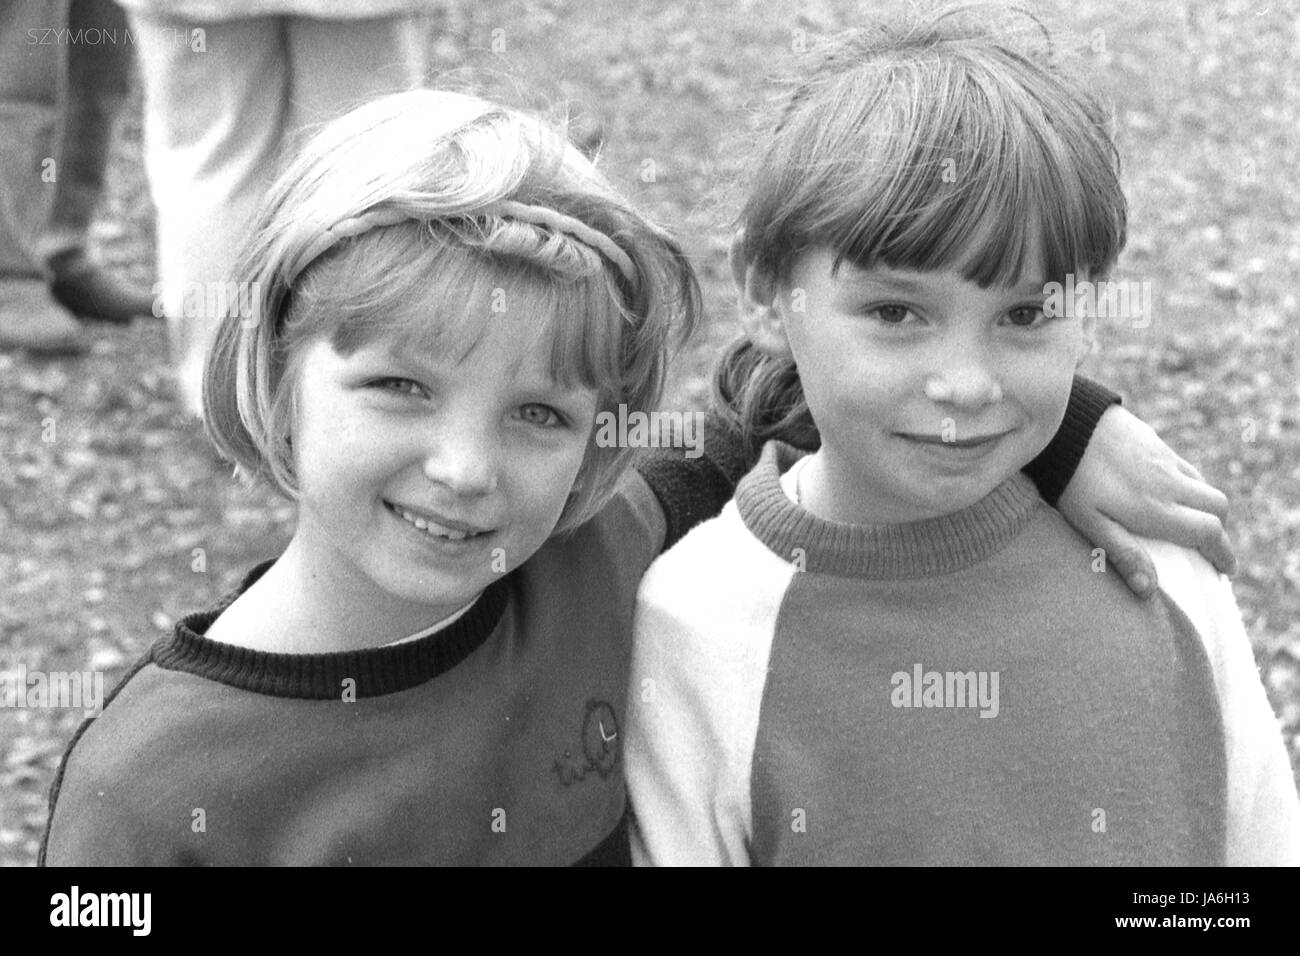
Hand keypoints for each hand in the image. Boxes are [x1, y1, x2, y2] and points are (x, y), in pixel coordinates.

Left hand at [1057, 405, 1235, 598]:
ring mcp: (1164, 458)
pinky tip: (1168, 490)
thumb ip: (1122, 553)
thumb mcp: (1090, 523)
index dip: (1223, 553)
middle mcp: (1169, 482)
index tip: (1225, 569)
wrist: (1062, 424)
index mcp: (1157, 508)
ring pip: (1202, 484)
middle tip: (1210, 547)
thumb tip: (1149, 589)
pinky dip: (1189, 484)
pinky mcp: (1153, 441)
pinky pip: (1184, 466)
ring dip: (1204, 505)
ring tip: (1189, 521)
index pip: (1209, 532)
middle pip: (1218, 506)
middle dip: (1220, 529)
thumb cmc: (1071, 479)